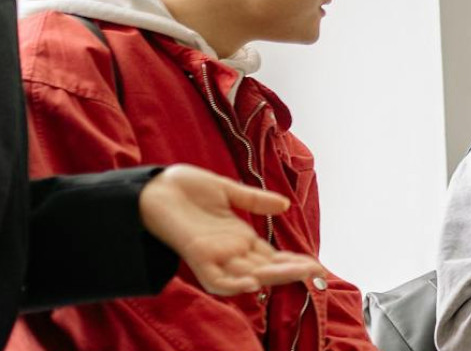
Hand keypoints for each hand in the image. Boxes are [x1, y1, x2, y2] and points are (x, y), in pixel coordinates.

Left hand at [138, 164, 325, 295]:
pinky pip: (217, 279)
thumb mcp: (226, 190)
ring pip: (250, 275)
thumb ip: (254, 200)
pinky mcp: (197, 256)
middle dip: (292, 270)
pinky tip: (253, 282)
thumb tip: (285, 206)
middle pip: (266, 268)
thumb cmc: (183, 188)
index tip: (317, 264)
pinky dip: (234, 284)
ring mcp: (215, 255)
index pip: (272, 256)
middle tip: (317, 271)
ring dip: (274, 276)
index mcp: (239, 237)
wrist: (152, 186)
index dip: (293, 261)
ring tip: (299, 273)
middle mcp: (230, 250)